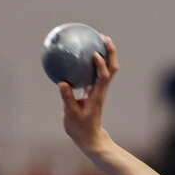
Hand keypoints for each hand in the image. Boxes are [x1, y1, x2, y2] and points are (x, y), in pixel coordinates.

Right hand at [59, 34, 118, 151]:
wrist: (89, 138)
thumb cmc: (80, 128)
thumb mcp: (71, 114)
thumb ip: (67, 99)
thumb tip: (62, 82)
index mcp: (97, 95)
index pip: (103, 77)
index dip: (101, 64)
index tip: (95, 53)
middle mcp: (101, 90)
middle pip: (111, 68)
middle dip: (109, 52)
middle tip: (103, 37)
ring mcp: (99, 90)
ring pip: (107, 69)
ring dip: (105, 54)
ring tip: (97, 39)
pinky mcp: (94, 91)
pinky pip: (96, 73)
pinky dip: (93, 63)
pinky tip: (83, 55)